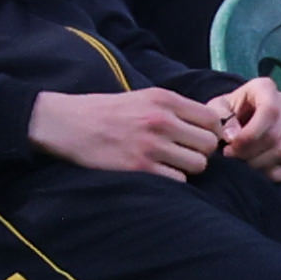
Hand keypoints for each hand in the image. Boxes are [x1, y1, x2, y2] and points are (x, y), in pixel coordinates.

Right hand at [28, 87, 220, 178]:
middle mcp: (161, 120)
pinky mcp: (139, 168)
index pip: (212, 119)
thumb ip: (175, 108)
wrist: (68, 124)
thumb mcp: (143, 97)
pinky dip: (172, 181)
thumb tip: (211, 126)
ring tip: (170, 164)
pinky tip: (157, 173)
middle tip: (185, 154)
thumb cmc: (108, 112)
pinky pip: (178, 181)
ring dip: (188, 168)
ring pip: (197, 165)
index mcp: (165, 99)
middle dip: (201, 152)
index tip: (198, 139)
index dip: (211, 132)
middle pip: (208, 145)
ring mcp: (151, 145)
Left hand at [211, 77, 280, 179]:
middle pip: (275, 135)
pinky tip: (259, 172)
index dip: (250, 134)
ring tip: (242, 165)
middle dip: (250, 153)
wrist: (236, 121)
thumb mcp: (217, 110)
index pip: (270, 110)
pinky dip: (277, 175)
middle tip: (231, 158)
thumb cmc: (226, 113)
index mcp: (265, 88)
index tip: (231, 146)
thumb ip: (221, 119)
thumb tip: (232, 136)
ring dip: (260, 165)